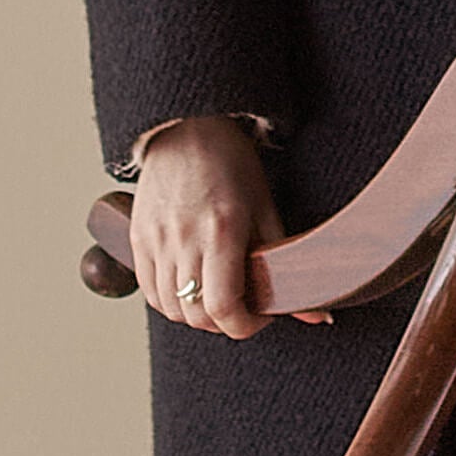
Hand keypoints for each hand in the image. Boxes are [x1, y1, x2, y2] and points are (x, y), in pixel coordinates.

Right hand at [131, 116, 330, 338]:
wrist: (188, 129)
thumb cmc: (232, 165)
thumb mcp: (266, 210)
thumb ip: (285, 264)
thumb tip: (317, 315)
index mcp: (221, 232)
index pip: (222, 309)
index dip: (246, 326)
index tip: (262, 316)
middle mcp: (184, 240)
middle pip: (196, 316)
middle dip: (225, 323)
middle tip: (244, 307)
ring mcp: (156, 240)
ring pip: (170, 309)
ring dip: (197, 315)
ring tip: (219, 295)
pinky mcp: (137, 239)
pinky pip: (150, 292)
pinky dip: (171, 302)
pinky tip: (191, 287)